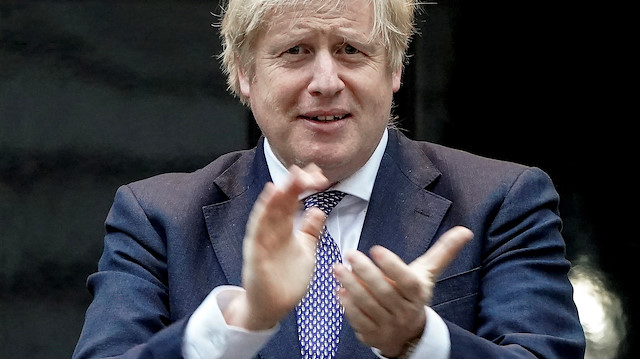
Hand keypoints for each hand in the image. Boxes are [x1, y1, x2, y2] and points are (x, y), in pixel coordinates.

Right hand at [223, 164, 329, 329]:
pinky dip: (262, 215)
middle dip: (291, 185)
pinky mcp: (256, 254)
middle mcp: (272, 232)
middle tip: (303, 170)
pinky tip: (269, 201)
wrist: (271, 307)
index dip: (303, 186)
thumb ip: (310, 230)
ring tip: (284, 181)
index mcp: (284, 229)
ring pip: (268, 214)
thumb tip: (318, 210)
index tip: (318, 174)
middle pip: (281, 203)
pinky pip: (258, 231)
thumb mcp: (305, 251)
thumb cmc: (286, 279)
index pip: (293, 202)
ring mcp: (262, 242)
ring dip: (276, 197)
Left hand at [334, 226, 472, 356]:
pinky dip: (348, 307)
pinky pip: (359, 321)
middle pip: (384, 291)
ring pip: (368, 304)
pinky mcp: (373, 335)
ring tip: (338, 268)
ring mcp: (388, 325)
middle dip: (366, 272)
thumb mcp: (428, 274)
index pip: (406, 280)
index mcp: (418, 293)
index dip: (392, 265)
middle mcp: (405, 311)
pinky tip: (339, 291)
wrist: (409, 334)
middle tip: (351, 254)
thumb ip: (443, 252)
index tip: (376, 249)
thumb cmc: (413, 295)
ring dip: (351, 286)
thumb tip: (465, 231)